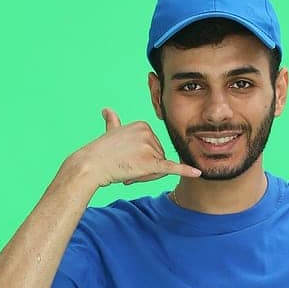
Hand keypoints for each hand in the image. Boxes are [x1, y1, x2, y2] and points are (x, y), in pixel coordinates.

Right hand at [80, 108, 201, 187]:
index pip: (155, 149)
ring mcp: (150, 147)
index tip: (126, 160)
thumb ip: (113, 122)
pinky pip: (171, 167)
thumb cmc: (100, 152)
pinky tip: (197, 173)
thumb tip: (107, 110)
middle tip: (126, 168)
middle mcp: (148, 132)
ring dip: (145, 176)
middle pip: (159, 158)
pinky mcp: (151, 162)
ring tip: (127, 171)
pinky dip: (185, 171)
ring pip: (160, 170)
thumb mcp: (110, 132)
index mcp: (143, 125)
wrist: (91, 165)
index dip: (142, 160)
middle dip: (145, 169)